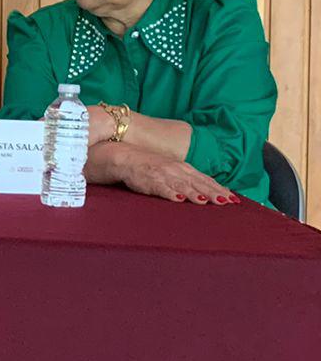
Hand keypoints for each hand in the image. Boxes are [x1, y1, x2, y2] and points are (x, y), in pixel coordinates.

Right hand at [106, 147, 236, 204]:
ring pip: (183, 185)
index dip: (220, 190)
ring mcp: (164, 175)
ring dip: (195, 193)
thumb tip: (208, 191)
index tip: (234, 200)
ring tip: (206, 201)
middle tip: (227, 203)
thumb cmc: (151, 166)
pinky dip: (171, 193)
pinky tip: (179, 199)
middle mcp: (177, 171)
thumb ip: (189, 179)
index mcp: (184, 168)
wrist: (126, 157)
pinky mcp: (150, 181)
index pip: (206, 180)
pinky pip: (162, 188)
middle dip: (214, 193)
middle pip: (199, 183)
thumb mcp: (173, 170)